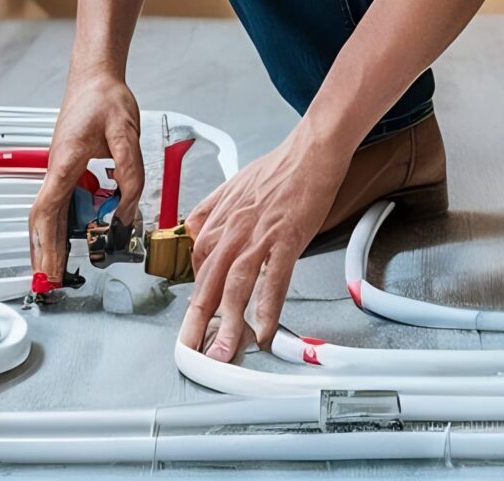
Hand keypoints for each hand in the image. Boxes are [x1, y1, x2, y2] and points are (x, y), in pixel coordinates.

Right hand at [27, 67, 145, 278]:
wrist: (95, 77)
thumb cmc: (105, 98)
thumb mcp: (126, 133)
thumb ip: (130, 173)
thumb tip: (127, 210)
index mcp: (65, 161)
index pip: (48, 210)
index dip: (47, 244)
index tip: (49, 269)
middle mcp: (57, 169)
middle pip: (43, 219)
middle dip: (44, 253)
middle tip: (49, 283)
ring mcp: (60, 170)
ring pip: (50, 214)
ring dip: (51, 242)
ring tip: (55, 270)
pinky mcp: (68, 169)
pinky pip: (62, 204)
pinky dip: (63, 226)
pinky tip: (70, 240)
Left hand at [178, 127, 344, 360]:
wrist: (310, 150)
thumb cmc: (278, 168)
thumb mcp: (233, 185)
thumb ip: (211, 209)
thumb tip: (194, 228)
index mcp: (219, 219)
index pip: (199, 267)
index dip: (197, 298)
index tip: (196, 321)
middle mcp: (233, 230)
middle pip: (208, 283)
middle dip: (198, 323)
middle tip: (193, 351)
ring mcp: (258, 236)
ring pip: (235, 287)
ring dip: (227, 324)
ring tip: (224, 352)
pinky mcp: (286, 239)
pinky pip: (273, 279)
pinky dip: (266, 307)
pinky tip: (263, 329)